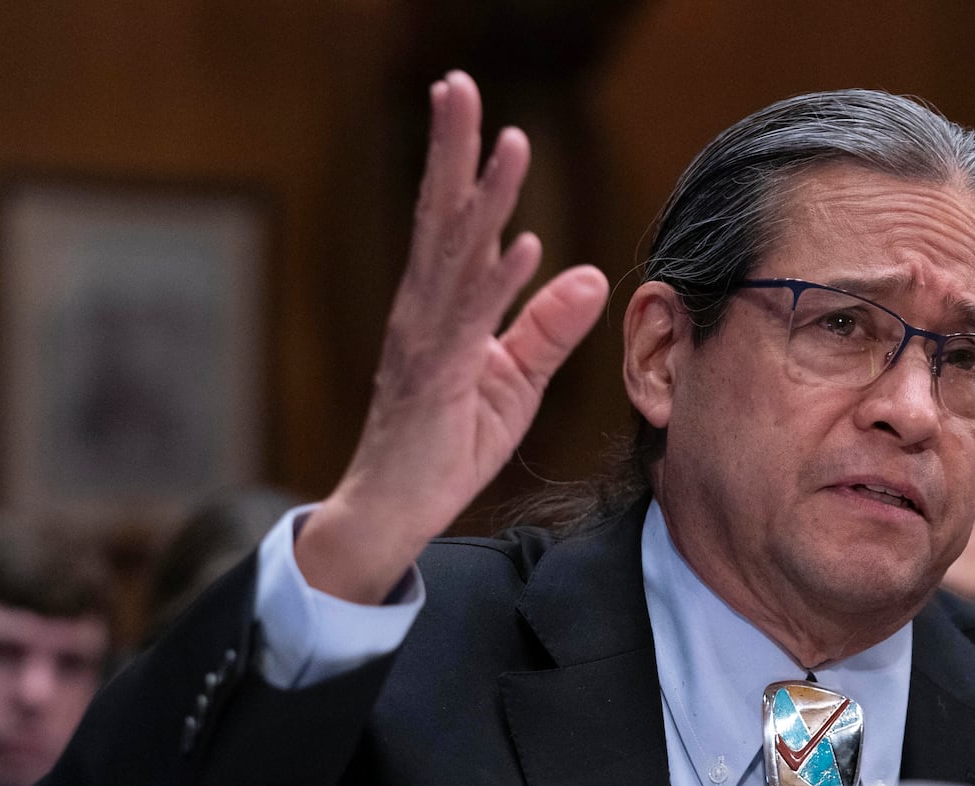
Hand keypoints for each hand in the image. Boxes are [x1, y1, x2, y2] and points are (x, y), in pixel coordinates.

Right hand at [296, 70, 608, 602]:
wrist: (392, 512)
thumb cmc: (444, 447)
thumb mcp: (513, 382)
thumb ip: (547, 329)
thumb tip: (582, 271)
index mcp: (440, 307)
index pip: (454, 223)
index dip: (465, 164)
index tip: (474, 106)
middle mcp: (424, 311)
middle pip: (442, 217)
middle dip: (454, 148)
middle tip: (460, 84)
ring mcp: (425, 342)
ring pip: (456, 256)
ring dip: (485, 198)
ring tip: (508, 141)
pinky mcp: (436, 381)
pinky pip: (471, 324)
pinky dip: (500, 282)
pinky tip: (525, 245)